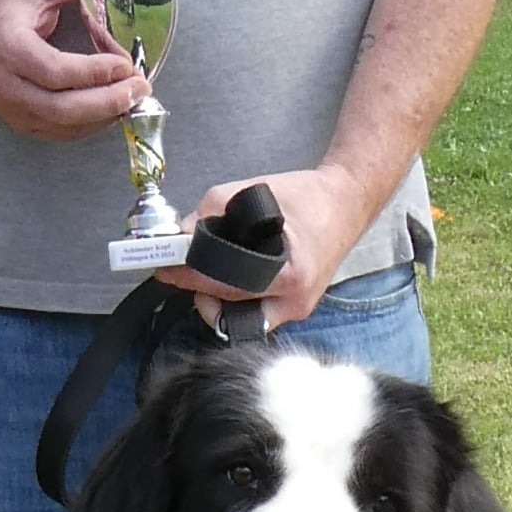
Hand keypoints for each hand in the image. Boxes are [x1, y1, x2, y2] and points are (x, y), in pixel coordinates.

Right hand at [0, 0, 147, 141]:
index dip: (93, 71)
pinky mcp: (24, 125)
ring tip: (134, 98)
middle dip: (108, 101)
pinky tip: (113, 111)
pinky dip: (91, 126)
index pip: (55, 70)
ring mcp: (16, 111)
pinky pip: (62, 134)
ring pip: (64, 126)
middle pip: (62, 108)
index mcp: (11, 49)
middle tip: (140, 88)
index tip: (125, 63)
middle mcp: (10, 87)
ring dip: (105, 116)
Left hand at [161, 166, 372, 332]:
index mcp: (290, 276)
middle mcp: (295, 303)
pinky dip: (236, 298)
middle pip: (230, 315)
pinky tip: (231, 276)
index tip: (165, 269)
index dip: (189, 277)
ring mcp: (296, 311)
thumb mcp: (253, 191)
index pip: (225, 287)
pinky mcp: (294, 310)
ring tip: (211, 271)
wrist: (346, 203)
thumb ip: (212, 210)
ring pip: (240, 320)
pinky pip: (254, 313)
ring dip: (218, 299)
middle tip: (190, 270)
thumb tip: (180, 233)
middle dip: (203, 293)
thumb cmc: (307, 197)